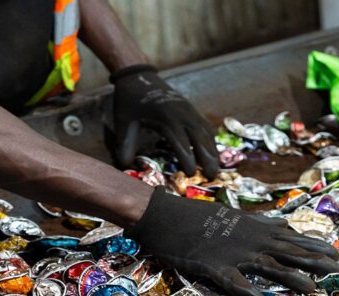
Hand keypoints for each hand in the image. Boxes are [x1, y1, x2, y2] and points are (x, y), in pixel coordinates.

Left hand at [111, 64, 219, 178]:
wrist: (138, 75)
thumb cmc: (130, 100)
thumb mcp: (123, 122)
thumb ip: (125, 144)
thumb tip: (126, 166)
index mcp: (165, 116)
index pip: (180, 140)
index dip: (187, 157)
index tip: (190, 173)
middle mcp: (181, 112)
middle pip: (200, 137)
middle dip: (207, 157)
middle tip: (211, 176)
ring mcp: (188, 109)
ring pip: (206, 131)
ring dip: (212, 150)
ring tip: (215, 168)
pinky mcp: (191, 109)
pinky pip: (205, 125)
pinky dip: (210, 140)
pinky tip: (212, 153)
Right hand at [126, 188, 338, 295]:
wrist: (164, 215)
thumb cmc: (197, 217)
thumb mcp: (234, 217)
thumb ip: (259, 225)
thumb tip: (283, 227)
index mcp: (255, 229)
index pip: (292, 239)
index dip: (315, 247)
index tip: (337, 255)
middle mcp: (250, 240)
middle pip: (288, 252)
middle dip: (315, 262)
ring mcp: (233, 253)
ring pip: (268, 265)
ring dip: (291, 277)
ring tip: (312, 288)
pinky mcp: (212, 265)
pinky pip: (232, 280)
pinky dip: (247, 290)